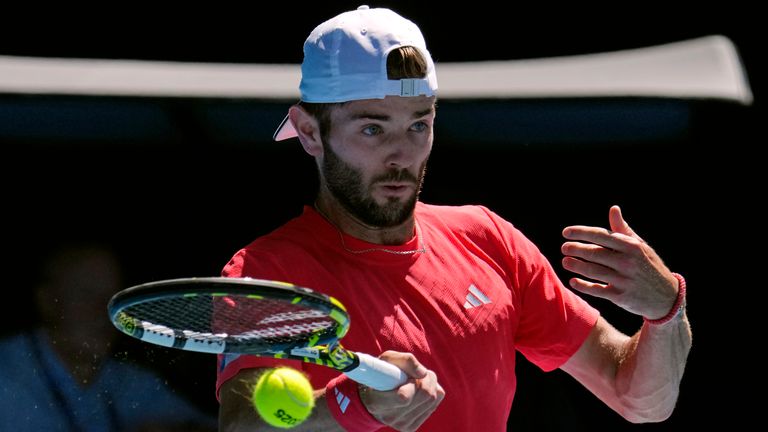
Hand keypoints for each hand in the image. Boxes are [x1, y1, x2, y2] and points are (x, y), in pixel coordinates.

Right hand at [359, 351, 444, 431]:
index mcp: (377, 402)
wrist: (376, 395)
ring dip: (430, 384)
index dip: (414, 383)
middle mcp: (389, 417)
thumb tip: (423, 373)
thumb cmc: (382, 373)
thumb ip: (405, 361)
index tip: (409, 376)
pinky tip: (420, 390)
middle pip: (425, 395)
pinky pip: (434, 405)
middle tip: (417, 373)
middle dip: (426, 379)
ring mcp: (401, 425)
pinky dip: (432, 393)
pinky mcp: (411, 427)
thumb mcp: (388, 359)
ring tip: (417, 380)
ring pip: (432, 399)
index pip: (404, 397)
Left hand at [561, 205, 679, 318]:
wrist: (666, 297)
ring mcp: (624, 280)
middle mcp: (628, 262)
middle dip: (576, 249)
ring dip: (576, 265)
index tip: (566, 232)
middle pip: (594, 253)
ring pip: (593, 271)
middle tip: (564, 248)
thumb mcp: (640, 246)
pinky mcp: (620, 297)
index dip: (581, 233)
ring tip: (565, 261)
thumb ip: (623, 229)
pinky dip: (583, 285)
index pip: (601, 235)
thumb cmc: (648, 266)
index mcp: (631, 246)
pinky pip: (597, 290)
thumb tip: (613, 208)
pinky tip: (572, 281)